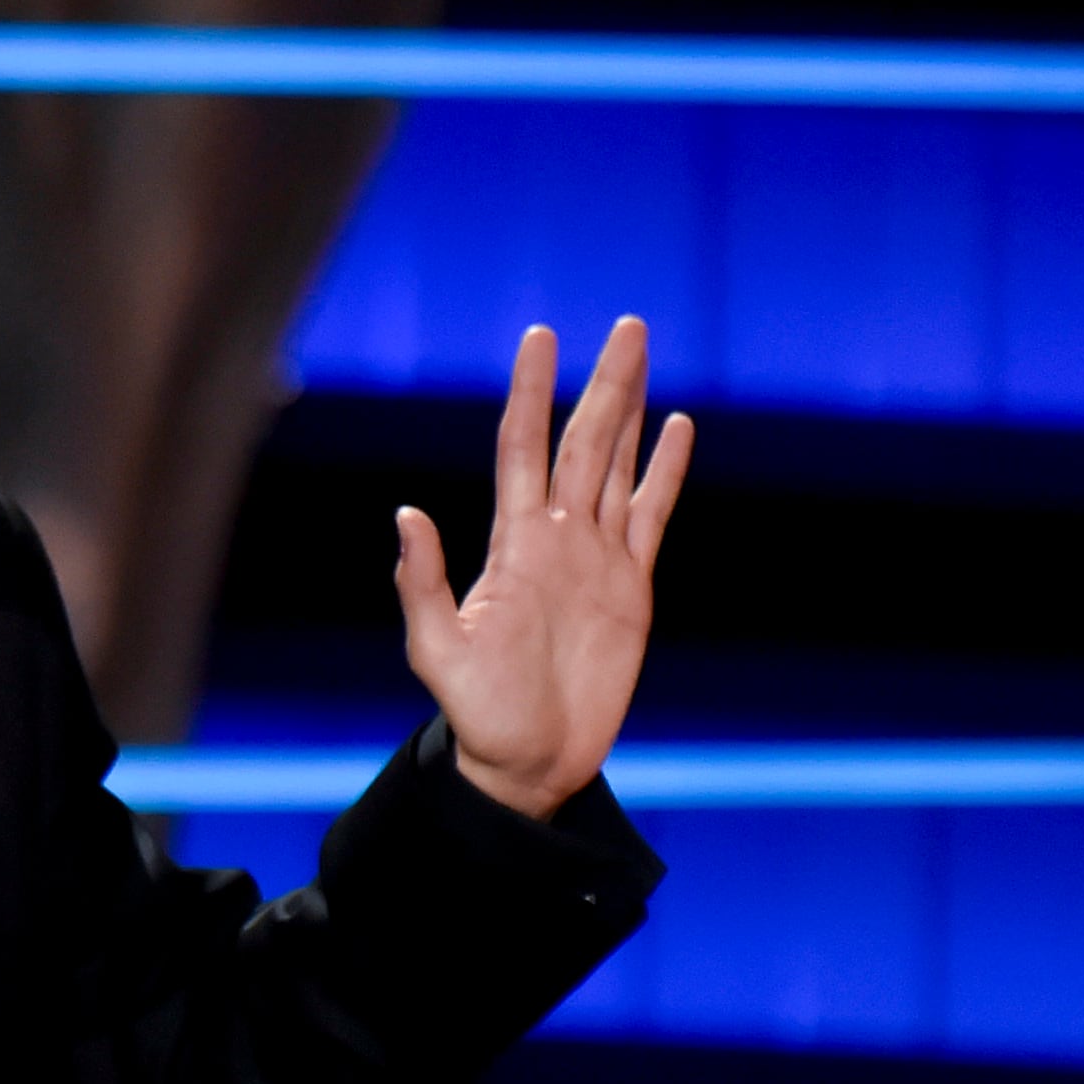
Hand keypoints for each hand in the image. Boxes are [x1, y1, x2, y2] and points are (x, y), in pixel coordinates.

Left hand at [394, 318, 692, 819]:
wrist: (528, 759)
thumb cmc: (477, 711)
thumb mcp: (438, 650)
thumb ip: (425, 583)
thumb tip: (406, 515)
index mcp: (514, 543)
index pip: (523, 447)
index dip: (532, 392)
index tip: (540, 337)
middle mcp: (557, 537)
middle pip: (583, 442)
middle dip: (604, 383)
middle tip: (626, 324)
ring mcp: (596, 558)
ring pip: (618, 466)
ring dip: (632, 411)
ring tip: (642, 354)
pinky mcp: (631, 588)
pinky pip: (651, 516)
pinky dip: (665, 472)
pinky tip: (676, 430)